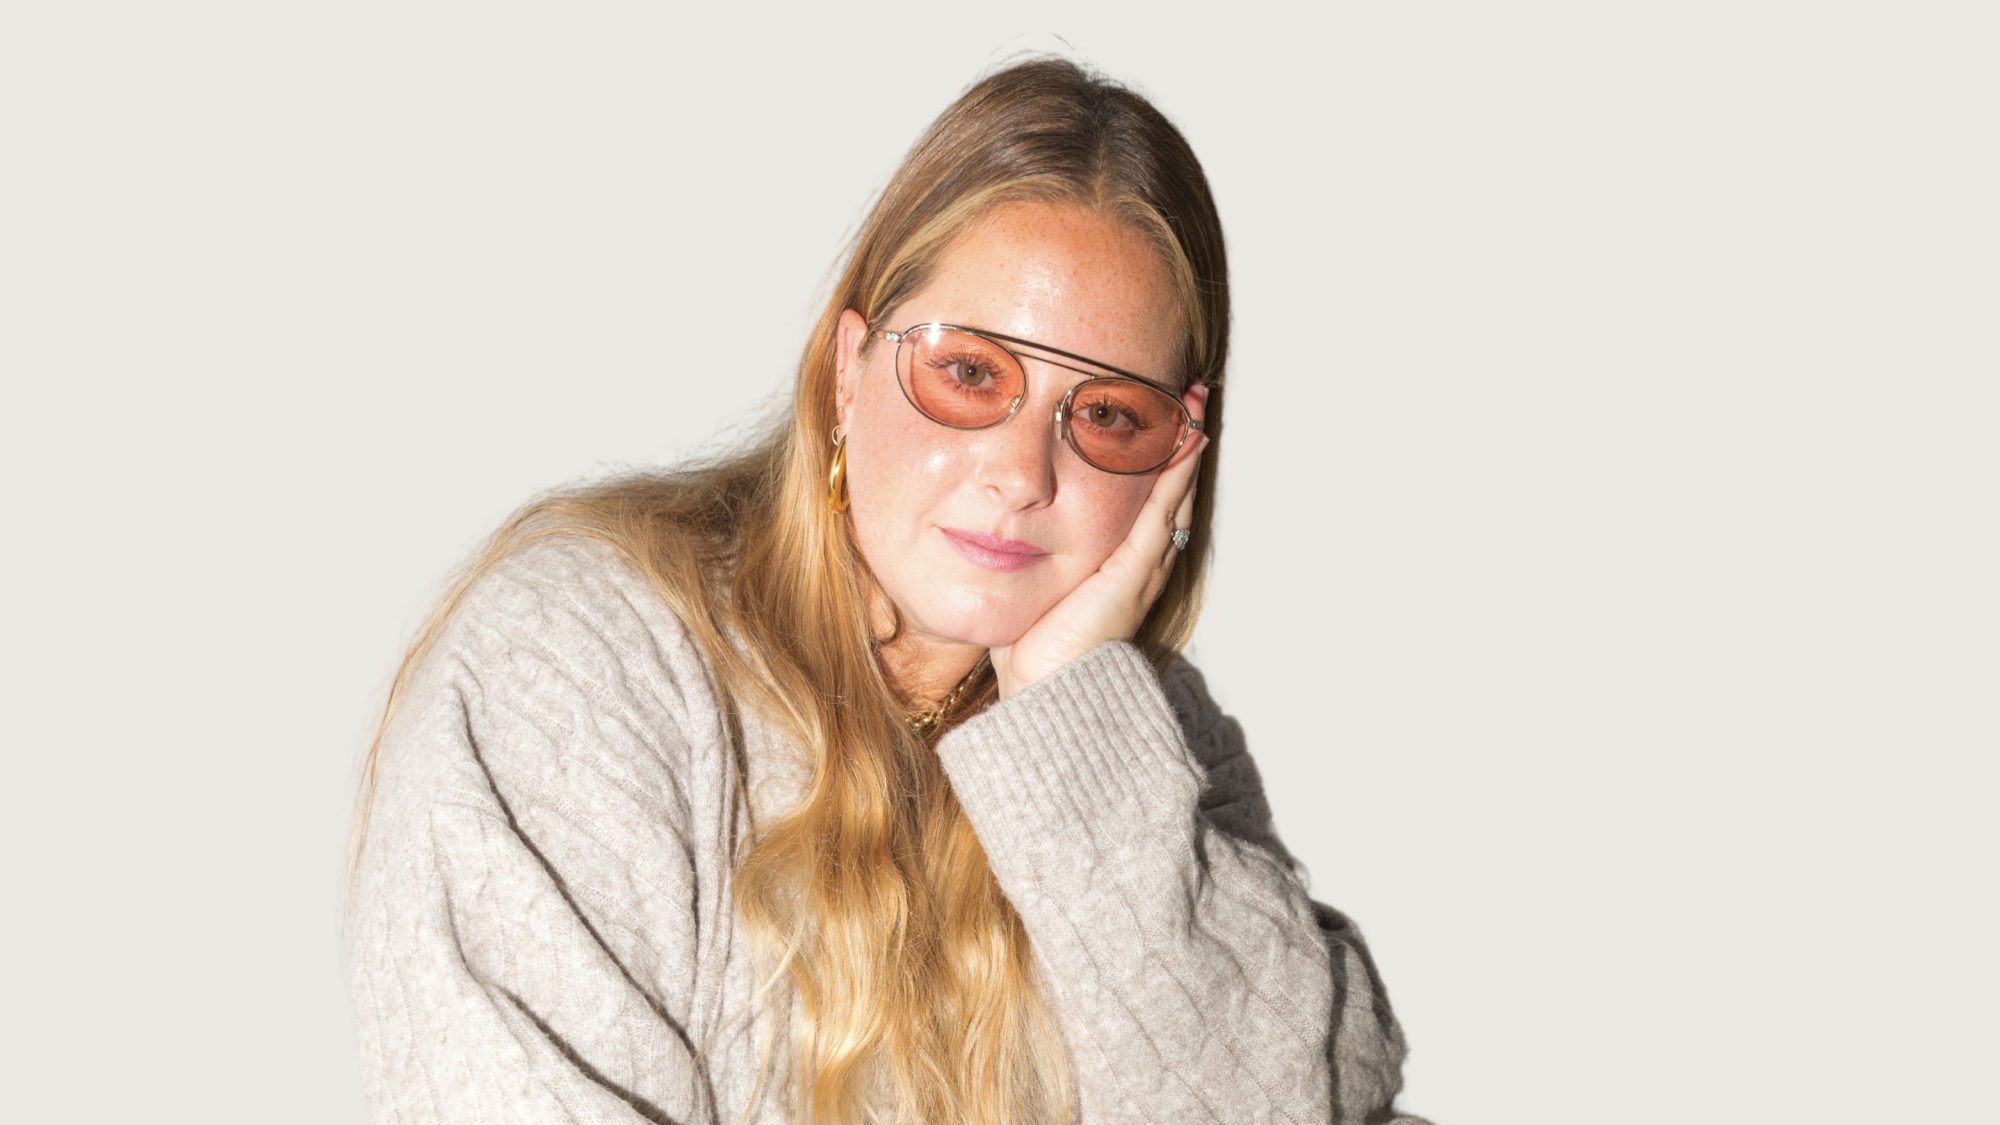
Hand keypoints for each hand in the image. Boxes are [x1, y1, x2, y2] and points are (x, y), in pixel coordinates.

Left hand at [989, 384, 1210, 699]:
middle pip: (1170, 491)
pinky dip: (1176, 473)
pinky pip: (1161, 511)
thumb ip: (1027, 561)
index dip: (1156, 463)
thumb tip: (994, 532)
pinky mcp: (1133, 572)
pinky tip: (1185, 441)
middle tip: (1189, 399)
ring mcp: (1142, 567)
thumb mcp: (1034, 591)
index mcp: (1119, 569)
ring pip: (1173, 494)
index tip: (1158, 422)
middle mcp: (1140, 565)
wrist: (1049, 697)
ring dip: (1185, 447)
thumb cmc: (1035, 655)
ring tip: (1195, 405)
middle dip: (1180, 444)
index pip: (1146, 504)